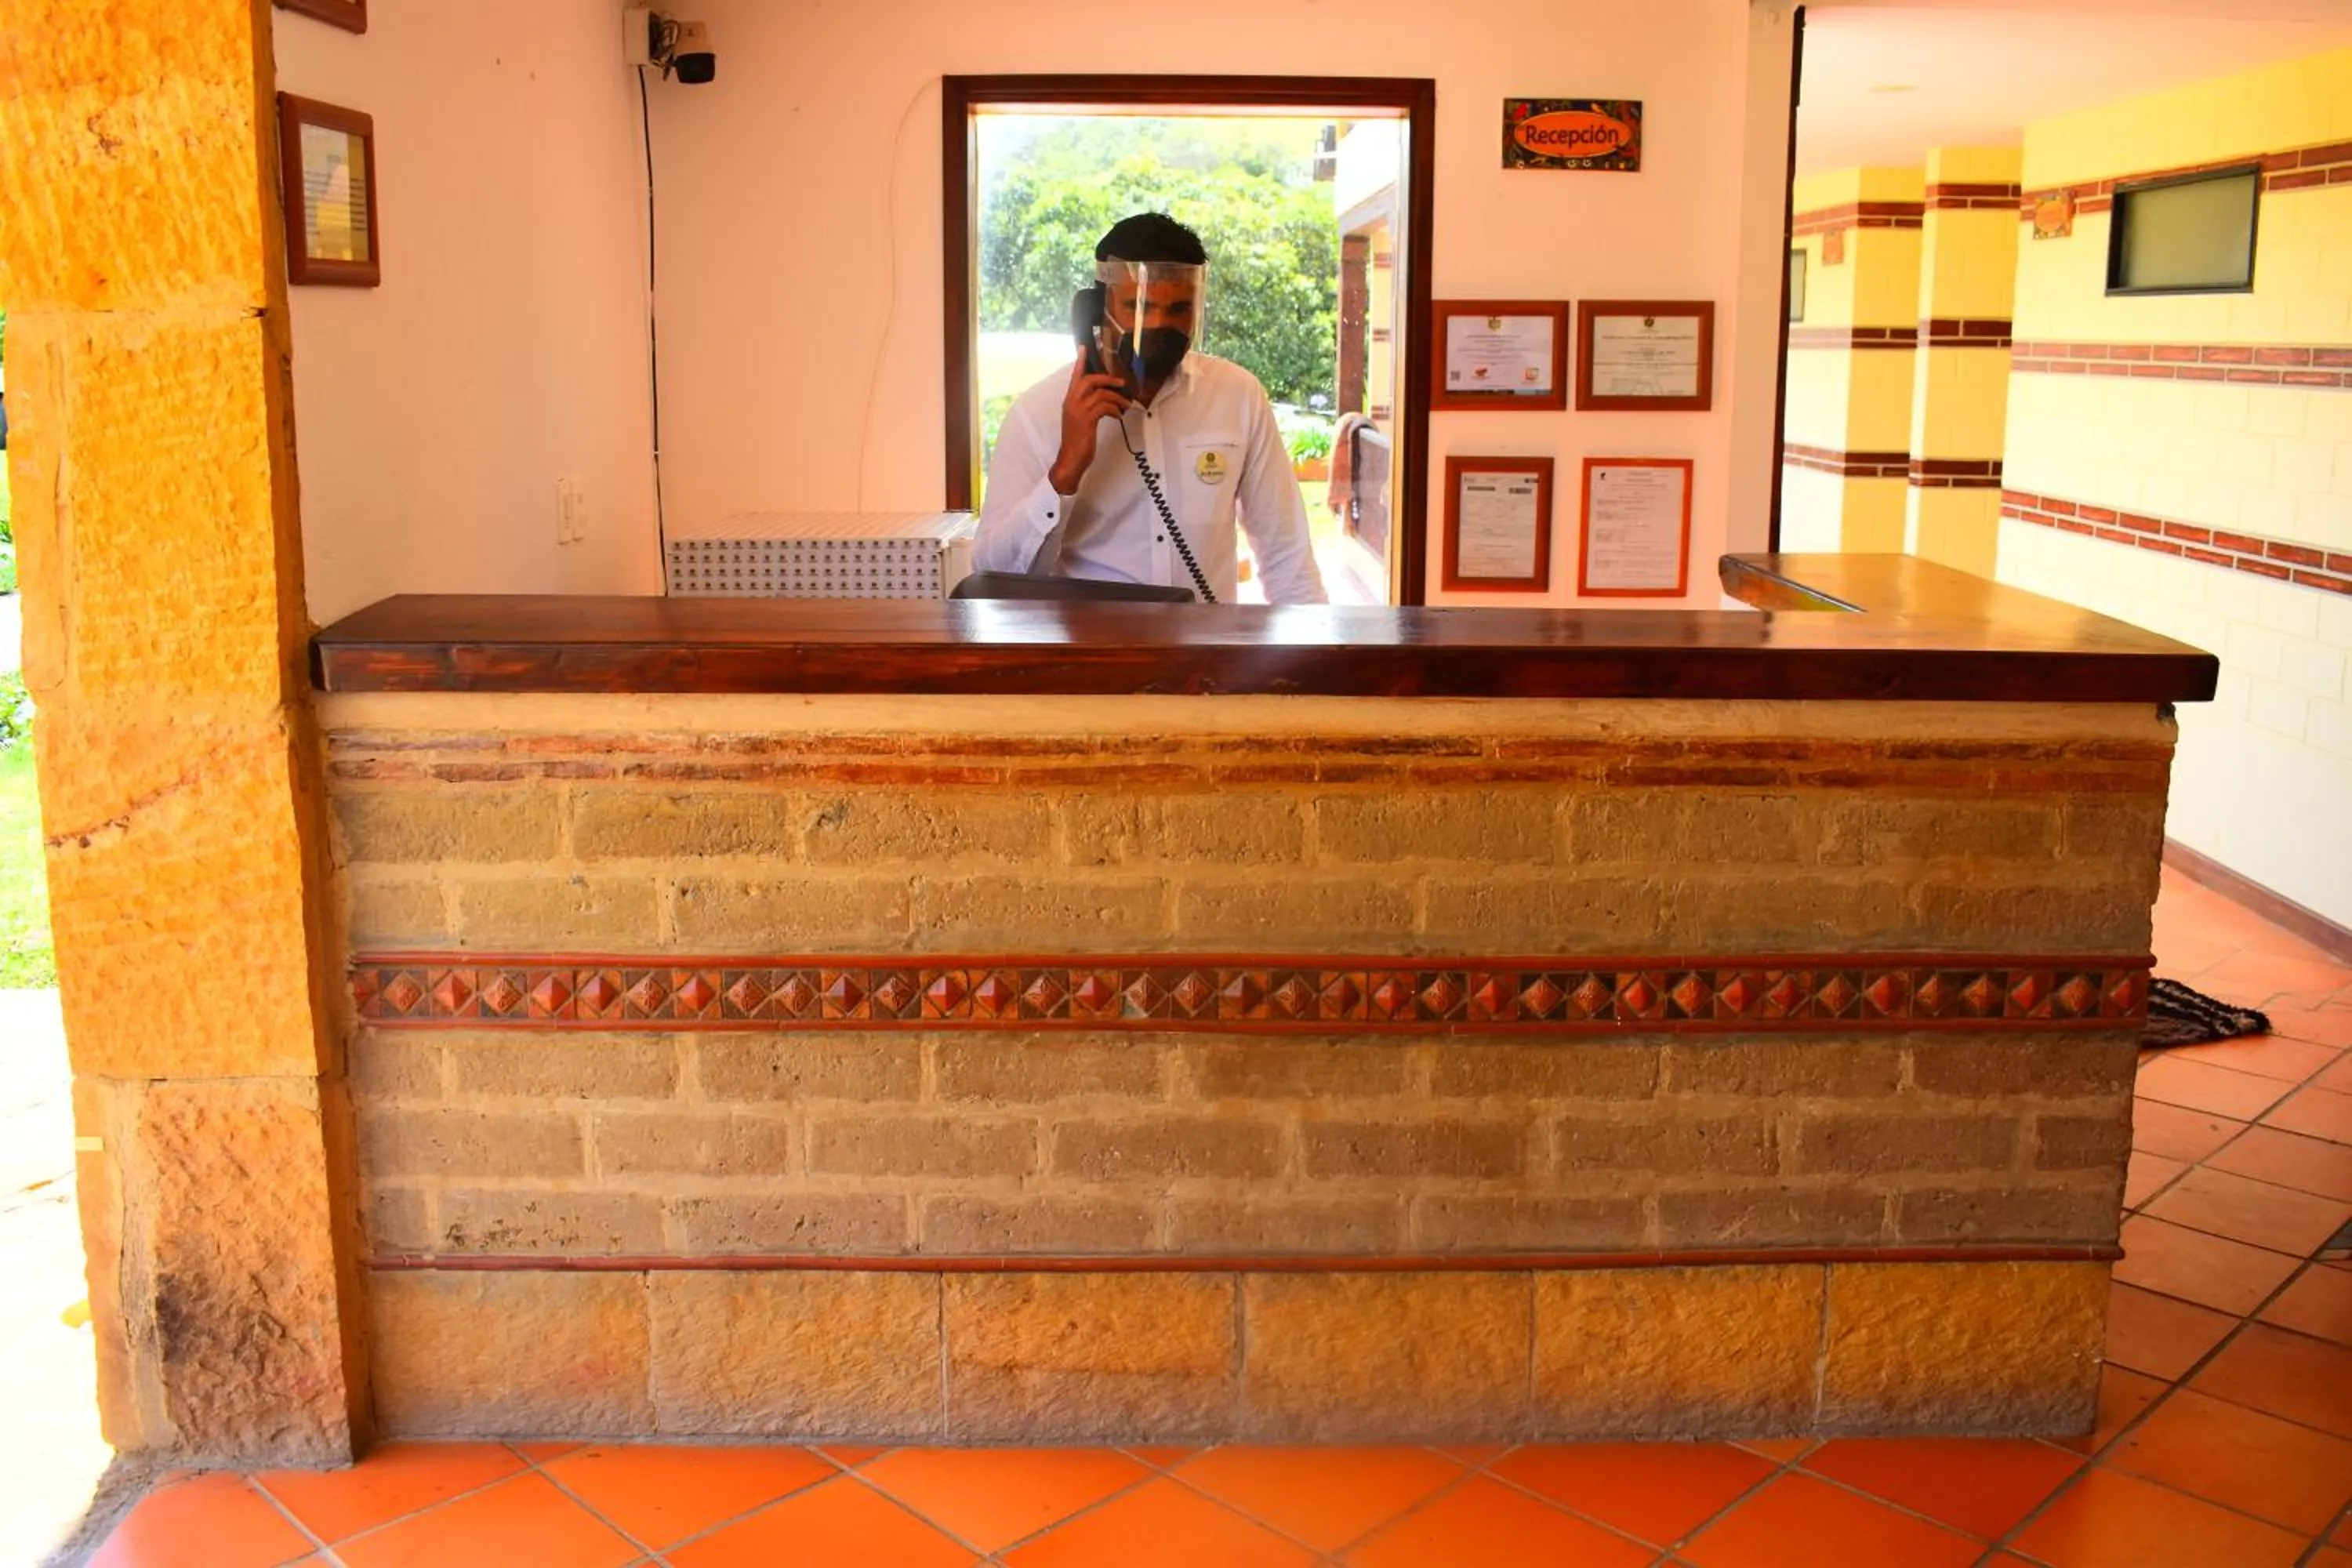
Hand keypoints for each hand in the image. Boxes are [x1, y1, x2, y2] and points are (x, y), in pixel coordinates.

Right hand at [1048, 352, 1130, 493]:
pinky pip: (1105, 407)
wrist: (1070, 459)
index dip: (1080, 362)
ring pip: (1101, 393)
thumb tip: (1104, 400)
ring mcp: (1078, 411)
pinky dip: (1115, 410)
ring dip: (1117, 397)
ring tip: (1126, 404)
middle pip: (1090, 380)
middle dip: (1107, 378)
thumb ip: (1087, 407)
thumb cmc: (1077, 441)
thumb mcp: (1080, 420)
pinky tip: (1118, 416)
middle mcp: (1072, 402)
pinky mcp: (1087, 420)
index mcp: (1069, 400)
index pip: (1075, 376)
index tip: (1084, 347)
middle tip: (1121, 382)